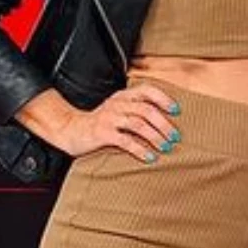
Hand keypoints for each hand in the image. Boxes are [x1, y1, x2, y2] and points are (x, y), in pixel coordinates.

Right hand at [53, 84, 178, 162]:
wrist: (71, 130)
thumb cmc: (102, 123)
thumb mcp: (119, 111)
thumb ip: (137, 111)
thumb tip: (169, 121)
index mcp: (123, 96)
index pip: (147, 90)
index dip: (164, 99)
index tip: (177, 111)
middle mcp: (117, 104)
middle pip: (147, 110)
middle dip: (164, 124)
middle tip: (175, 137)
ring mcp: (109, 118)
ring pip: (138, 125)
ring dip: (156, 137)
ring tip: (166, 147)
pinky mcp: (102, 134)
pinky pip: (126, 141)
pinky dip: (141, 150)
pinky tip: (150, 157)